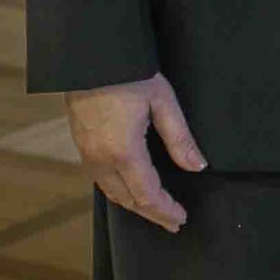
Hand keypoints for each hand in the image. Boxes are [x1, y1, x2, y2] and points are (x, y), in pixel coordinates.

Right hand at [66, 73, 203, 233]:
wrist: (90, 56)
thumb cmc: (130, 74)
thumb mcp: (163, 102)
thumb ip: (180, 138)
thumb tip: (198, 166)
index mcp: (124, 152)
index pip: (147, 195)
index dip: (165, 210)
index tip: (181, 218)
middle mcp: (102, 159)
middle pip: (128, 200)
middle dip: (152, 214)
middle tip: (173, 223)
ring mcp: (87, 154)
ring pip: (111, 193)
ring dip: (134, 205)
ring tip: (154, 212)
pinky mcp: (81, 145)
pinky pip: (100, 180)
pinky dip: (118, 192)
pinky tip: (129, 190)